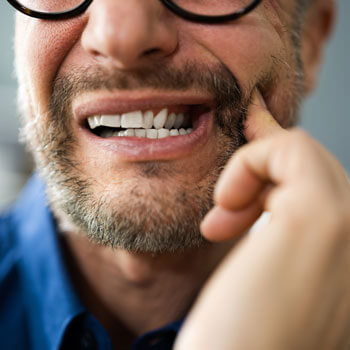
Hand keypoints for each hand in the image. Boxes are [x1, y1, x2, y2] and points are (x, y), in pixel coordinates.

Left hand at [175, 90, 349, 349]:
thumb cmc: (239, 336)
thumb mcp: (266, 274)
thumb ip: (276, 224)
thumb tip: (266, 185)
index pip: (325, 185)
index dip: (285, 158)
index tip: (254, 132)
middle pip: (314, 171)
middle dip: (263, 173)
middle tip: (225, 206)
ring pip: (304, 154)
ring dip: (253, 175)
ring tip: (221, 221)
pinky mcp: (323, 219)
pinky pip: (291, 150)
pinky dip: (250, 164)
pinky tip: (223, 210)